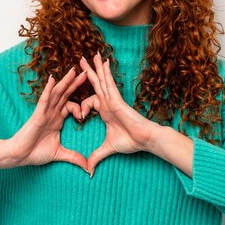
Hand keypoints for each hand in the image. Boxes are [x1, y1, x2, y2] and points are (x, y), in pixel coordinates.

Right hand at [7, 68, 88, 171]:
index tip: (87, 113)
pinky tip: (53, 79)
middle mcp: (52, 113)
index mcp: (57, 119)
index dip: (81, 105)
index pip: (71, 105)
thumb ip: (73, 157)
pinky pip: (45, 99)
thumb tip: (87, 167)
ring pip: (57, 93)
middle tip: (87, 73)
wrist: (20, 156)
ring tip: (75, 71)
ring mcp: (45, 112)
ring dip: (66, 82)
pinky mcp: (38, 114)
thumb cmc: (36, 152)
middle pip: (66, 94)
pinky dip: (49, 89)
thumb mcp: (60, 154)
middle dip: (75, 84)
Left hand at [79, 53, 158, 176]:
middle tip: (79, 59)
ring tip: (89, 55)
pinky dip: (105, 73)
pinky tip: (102, 62)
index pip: (88, 102)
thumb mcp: (108, 149)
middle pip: (95, 84)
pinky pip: (108, 84)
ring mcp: (112, 99)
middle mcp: (108, 102)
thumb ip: (97, 156)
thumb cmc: (131, 141)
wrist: (146, 139)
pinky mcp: (117, 100)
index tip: (78, 116)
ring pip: (101, 80)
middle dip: (87, 72)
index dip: (81, 107)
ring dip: (95, 67)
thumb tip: (88, 169)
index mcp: (104, 111)